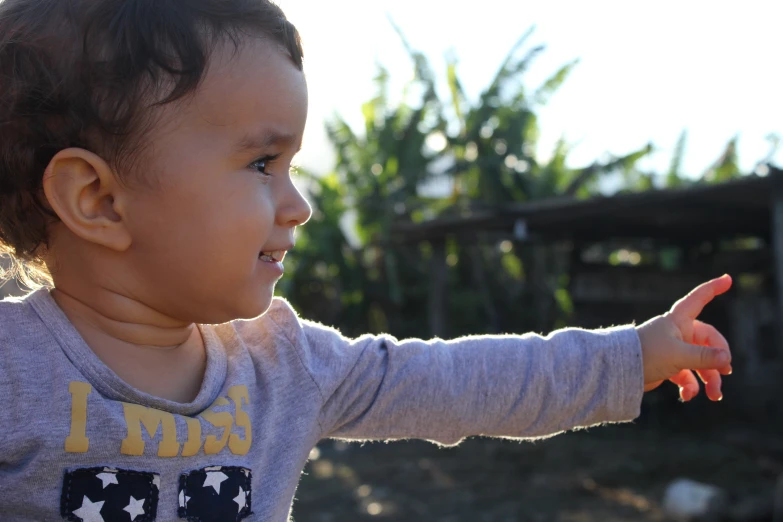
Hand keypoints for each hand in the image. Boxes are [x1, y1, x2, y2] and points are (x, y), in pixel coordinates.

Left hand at [636, 274, 732, 401]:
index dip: (713, 288)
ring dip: (709, 379)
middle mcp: (678, 333)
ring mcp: (674, 350)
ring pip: (700, 363)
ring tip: (714, 396)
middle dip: (718, 360)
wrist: (618, 371)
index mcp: (678, 321)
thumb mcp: (678, 355)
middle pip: (708, 342)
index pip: (699, 299)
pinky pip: (687, 376)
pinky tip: (688, 396)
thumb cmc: (646, 355)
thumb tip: (726, 358)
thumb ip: (704, 357)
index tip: (728, 278)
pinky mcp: (668, 366)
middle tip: (726, 373)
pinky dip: (690, 386)